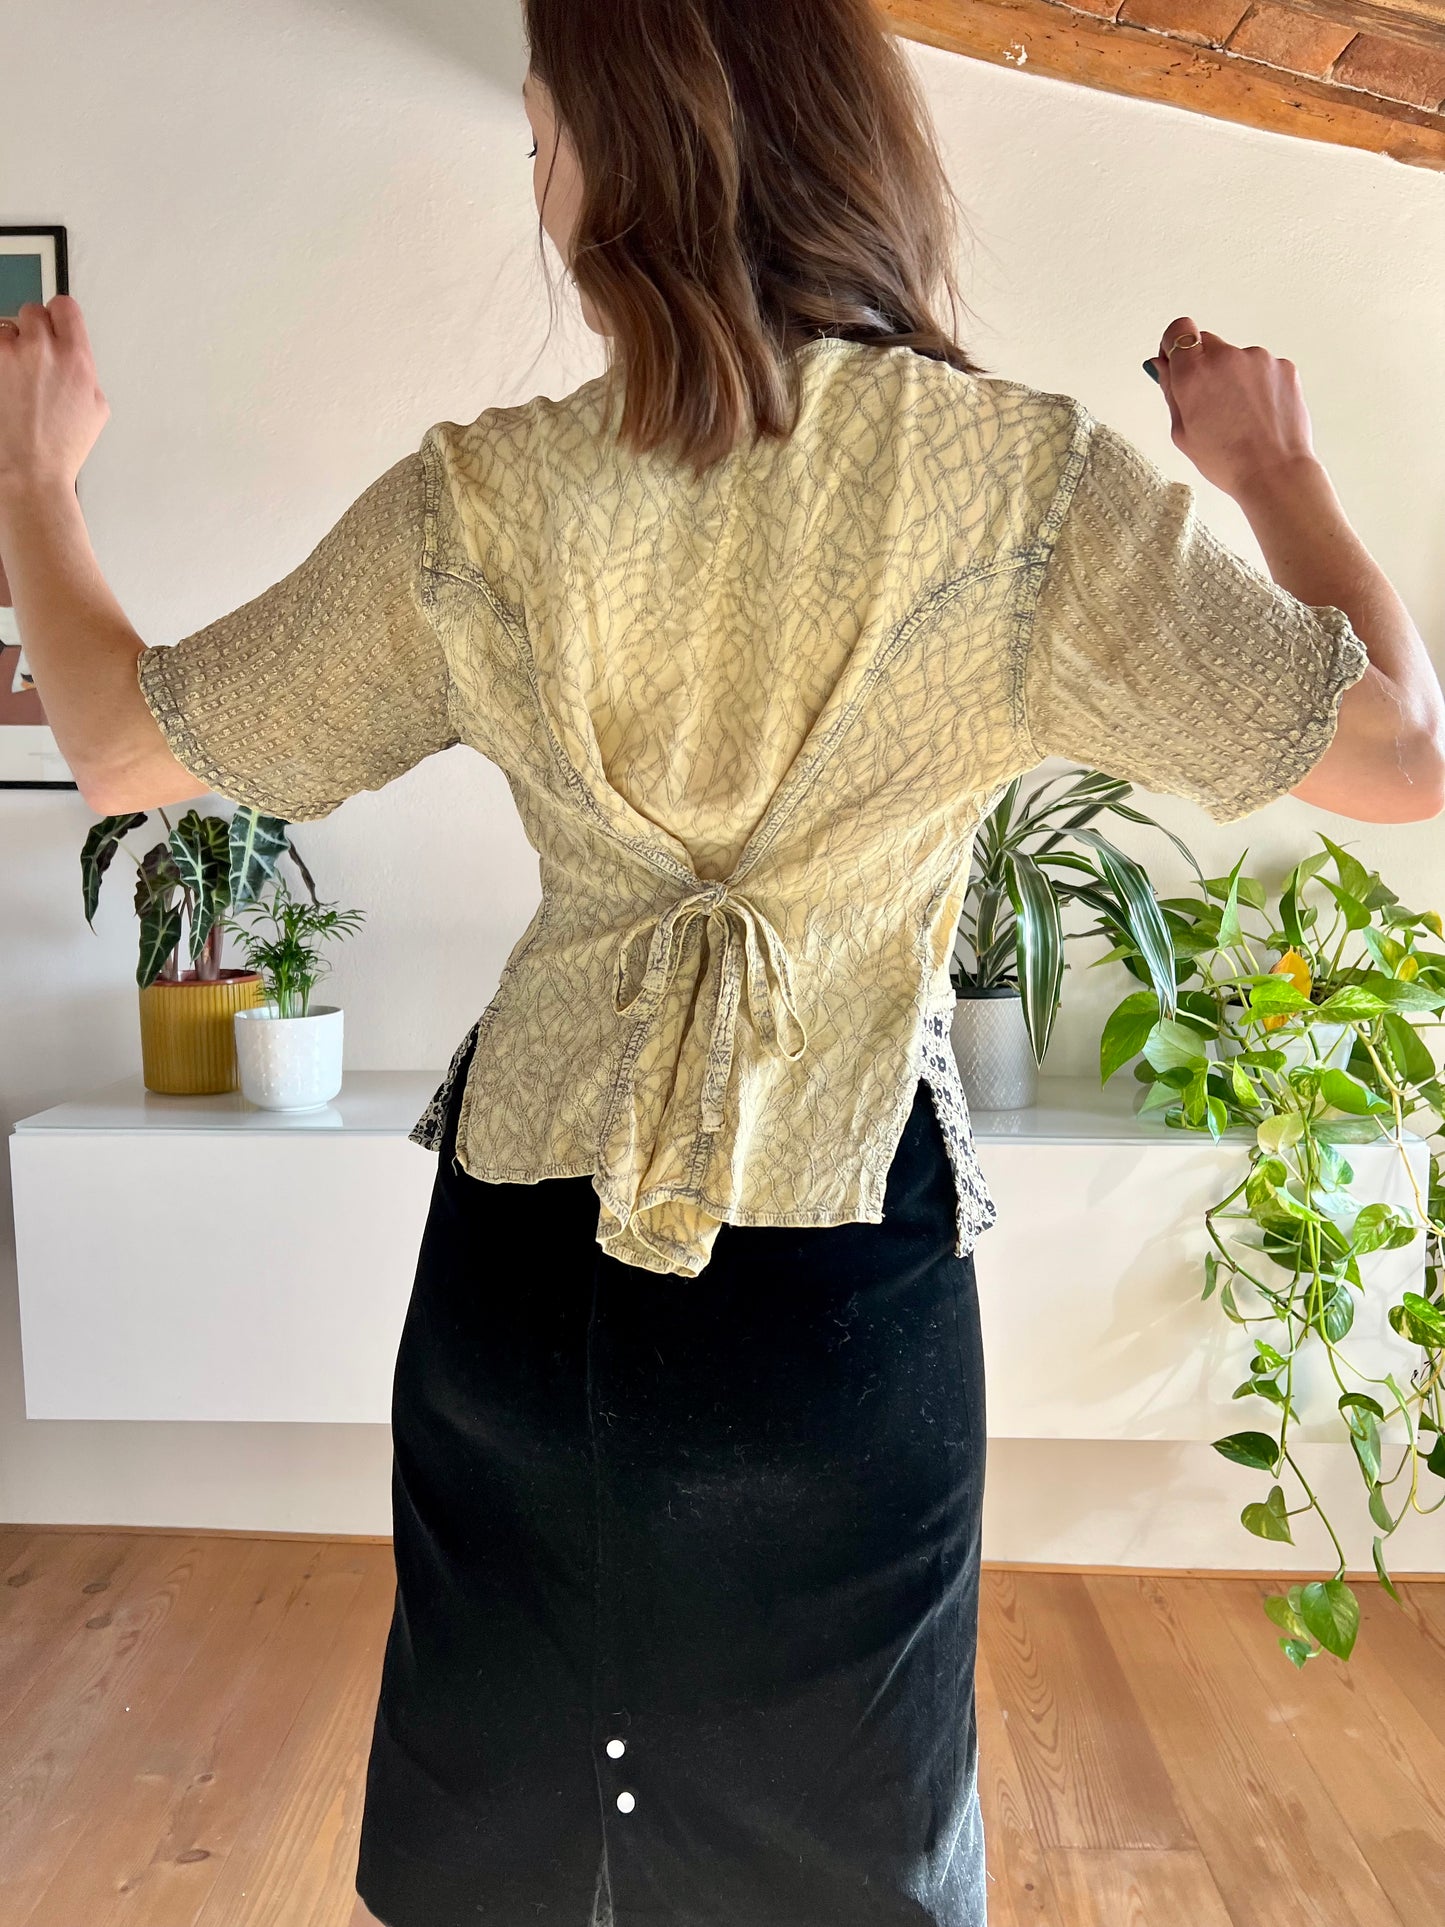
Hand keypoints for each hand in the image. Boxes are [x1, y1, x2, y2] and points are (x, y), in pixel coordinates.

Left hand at [0, 296, 109, 495]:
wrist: (29, 471)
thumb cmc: (61, 448)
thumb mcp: (96, 410)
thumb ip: (85, 372)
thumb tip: (74, 359)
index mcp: (76, 358)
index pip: (65, 307)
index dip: (58, 317)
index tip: (54, 327)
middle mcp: (42, 349)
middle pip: (32, 312)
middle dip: (31, 332)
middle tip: (30, 358)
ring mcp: (8, 354)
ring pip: (4, 329)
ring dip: (7, 348)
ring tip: (12, 380)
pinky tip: (3, 386)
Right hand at [1145, 315, 1318, 501]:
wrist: (1274, 472)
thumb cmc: (1227, 461)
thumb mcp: (1183, 433)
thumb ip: (1171, 391)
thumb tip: (1163, 366)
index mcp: (1194, 374)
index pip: (1178, 330)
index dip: (1174, 344)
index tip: (1177, 360)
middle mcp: (1225, 357)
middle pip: (1207, 343)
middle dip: (1204, 366)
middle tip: (1209, 401)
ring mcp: (1258, 359)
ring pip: (1237, 358)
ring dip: (1234, 378)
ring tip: (1240, 415)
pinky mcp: (1283, 366)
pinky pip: (1262, 368)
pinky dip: (1258, 385)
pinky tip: (1258, 413)